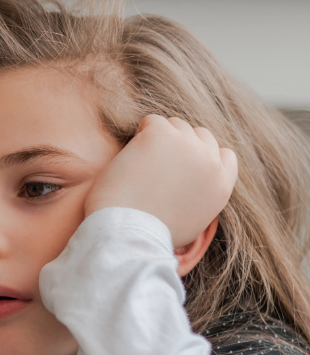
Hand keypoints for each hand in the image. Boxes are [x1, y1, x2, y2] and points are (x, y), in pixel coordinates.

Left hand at [85, 115, 237, 247]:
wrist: (129, 231)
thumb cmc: (151, 233)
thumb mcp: (193, 223)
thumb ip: (203, 199)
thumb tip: (194, 188)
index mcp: (221, 185)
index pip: (225, 155)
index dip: (202, 156)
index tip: (180, 165)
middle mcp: (210, 162)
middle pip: (200, 135)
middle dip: (179, 144)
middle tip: (154, 163)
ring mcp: (187, 145)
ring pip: (176, 125)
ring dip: (159, 137)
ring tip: (140, 162)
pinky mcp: (160, 135)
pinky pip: (151, 121)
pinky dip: (141, 133)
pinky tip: (131, 154)